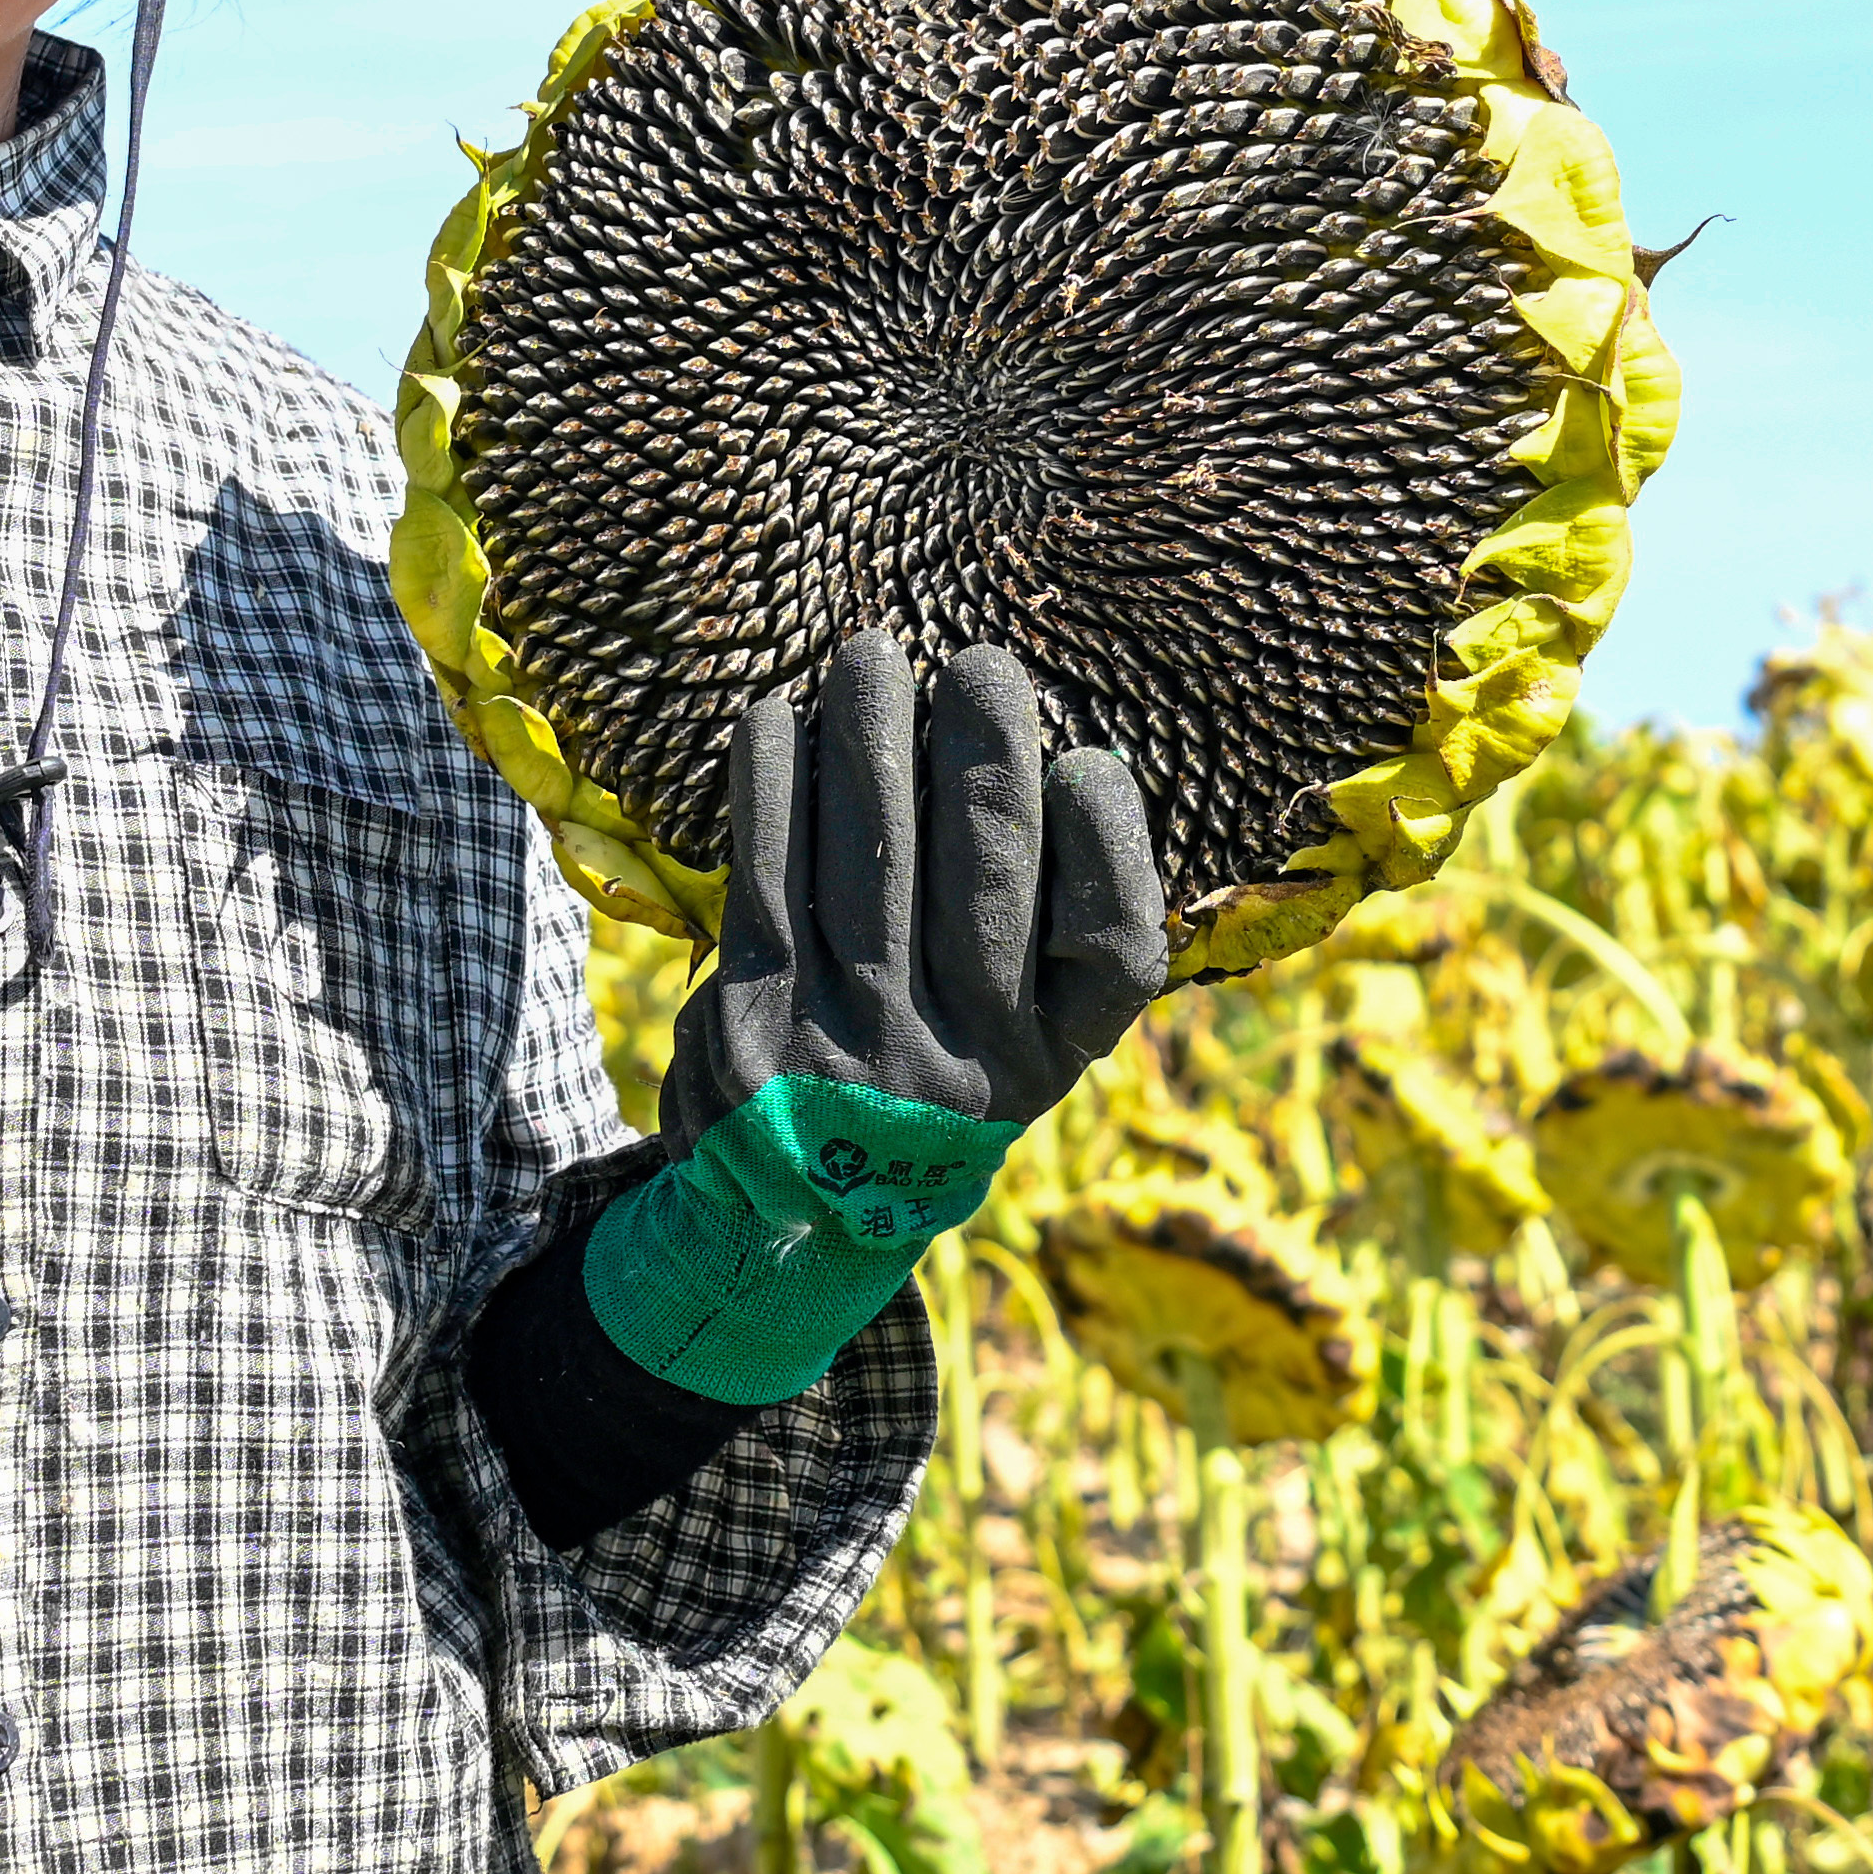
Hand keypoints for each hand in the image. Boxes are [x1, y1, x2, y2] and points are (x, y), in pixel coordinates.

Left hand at [582, 632, 1173, 1407]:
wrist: (788, 1217)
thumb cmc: (928, 1078)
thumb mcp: (1017, 1046)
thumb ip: (1052, 935)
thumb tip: (1073, 762)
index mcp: (1049, 1058)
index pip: (1115, 950)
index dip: (1110, 845)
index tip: (1085, 759)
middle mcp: (964, 1062)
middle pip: (987, 886)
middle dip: (985, 754)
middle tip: (983, 661)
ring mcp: (856, 1047)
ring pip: (871, 860)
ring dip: (871, 738)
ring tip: (872, 655)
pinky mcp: (757, 1023)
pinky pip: (768, 877)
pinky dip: (773, 785)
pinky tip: (774, 716)